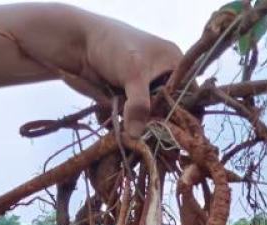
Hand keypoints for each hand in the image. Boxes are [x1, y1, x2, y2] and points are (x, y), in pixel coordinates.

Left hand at [69, 15, 182, 137]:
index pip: (189, 96)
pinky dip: (125, 124)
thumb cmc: (112, 46)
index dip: (184, 117)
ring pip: (149, 118)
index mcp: (174, 64)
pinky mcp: (127, 99)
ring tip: (131, 134)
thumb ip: (139, 105)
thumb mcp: (133, 73)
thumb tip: (137, 136)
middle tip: (149, 139)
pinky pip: (132, 119)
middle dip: (158, 125)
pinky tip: (116, 124)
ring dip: (139, 127)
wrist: (77, 42)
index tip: (175, 135)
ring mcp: (144, 89)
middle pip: (169, 112)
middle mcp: (163, 78)